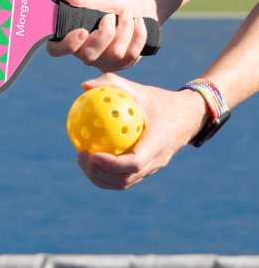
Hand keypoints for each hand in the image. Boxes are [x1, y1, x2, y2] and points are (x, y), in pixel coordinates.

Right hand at [47, 0, 156, 71]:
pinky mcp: (120, 65)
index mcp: (70, 37)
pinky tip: (138, 22)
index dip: (67, 45)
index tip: (82, 31)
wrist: (138, 7)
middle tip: (110, 15)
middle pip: (89, 56)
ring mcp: (102, 62)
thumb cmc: (113, 2)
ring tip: (127, 13)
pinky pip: (131, 55)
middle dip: (105, 34)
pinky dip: (138, 34)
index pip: (56, 50)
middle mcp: (83, 53)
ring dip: (125, 28)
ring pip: (115, 54)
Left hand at [75, 73, 209, 189]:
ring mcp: (153, 168)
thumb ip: (112, 84)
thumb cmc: (160, 100)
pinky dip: (106, 175)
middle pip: (125, 179)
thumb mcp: (139, 89)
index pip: (134, 162)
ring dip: (100, 177)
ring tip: (82, 160)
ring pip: (124, 183)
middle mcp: (157, 160)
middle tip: (80, 156)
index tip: (91, 154)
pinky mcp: (148, 170)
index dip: (111, 164)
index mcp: (158, 142)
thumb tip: (84, 86)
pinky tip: (91, 160)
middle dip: (99, 173)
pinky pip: (125, 178)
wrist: (188, 116)